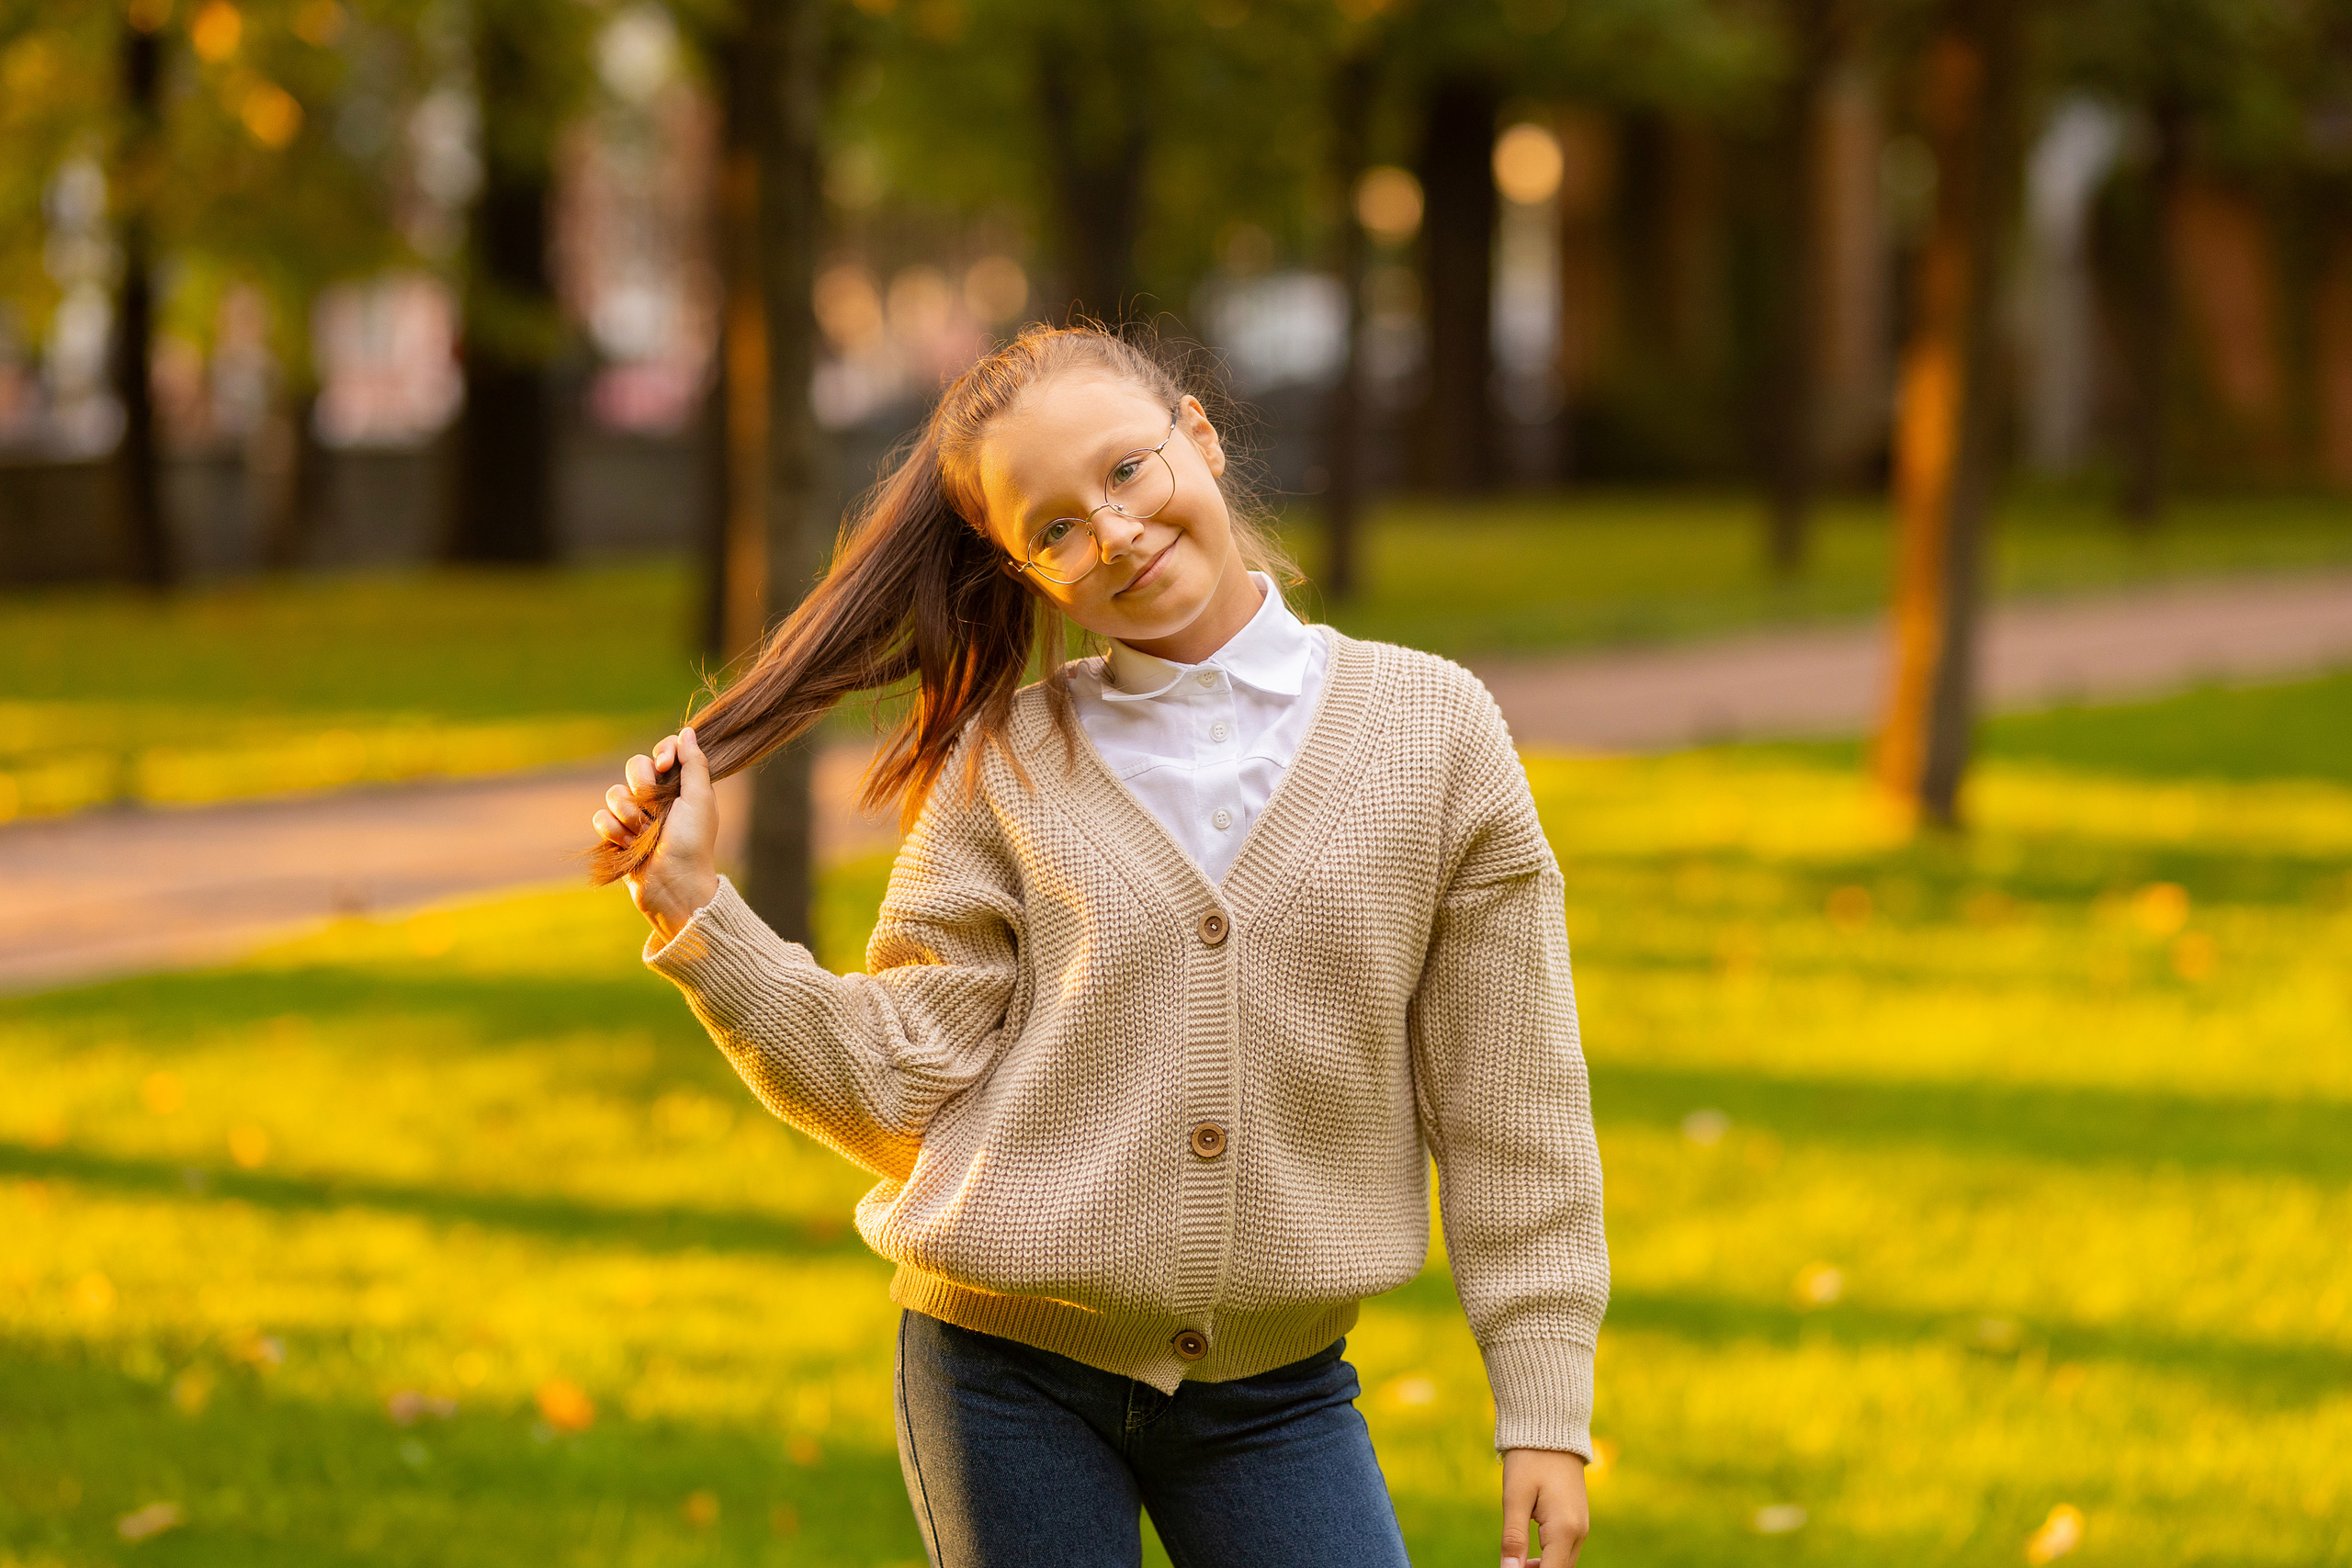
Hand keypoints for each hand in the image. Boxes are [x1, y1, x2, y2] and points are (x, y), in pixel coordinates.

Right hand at [591, 726, 719, 942]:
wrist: (674, 886)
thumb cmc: (693, 844)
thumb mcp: (700, 799)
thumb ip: (694, 764)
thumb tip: (688, 731)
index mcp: (680, 786)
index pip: (662, 752)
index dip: (660, 753)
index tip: (664, 766)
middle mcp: (657, 798)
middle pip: (634, 767)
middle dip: (642, 789)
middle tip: (656, 811)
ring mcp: (635, 817)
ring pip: (614, 793)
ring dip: (629, 815)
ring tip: (644, 836)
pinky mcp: (617, 835)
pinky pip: (601, 817)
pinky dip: (614, 832)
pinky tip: (628, 845)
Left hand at [1500, 1448, 1587, 1567]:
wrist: (1551, 1428)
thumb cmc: (1530, 1459)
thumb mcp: (1515, 1498)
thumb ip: (1513, 1538)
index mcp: (1565, 1529)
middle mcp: (1579, 1532)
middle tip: (1508, 1567)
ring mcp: (1580, 1526)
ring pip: (1563, 1562)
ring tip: (1513, 1564)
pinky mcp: (1576, 1520)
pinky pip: (1564, 1550)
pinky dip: (1548, 1558)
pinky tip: (1526, 1556)